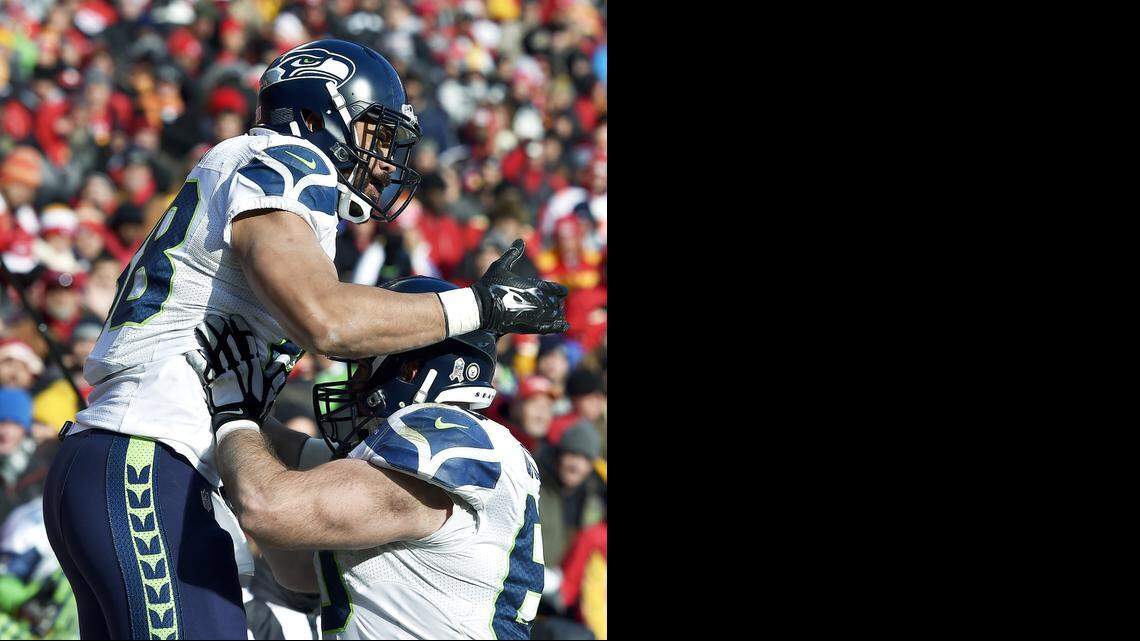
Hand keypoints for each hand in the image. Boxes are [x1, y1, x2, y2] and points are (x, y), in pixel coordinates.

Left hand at [192, 314, 303, 432]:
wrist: (241, 421)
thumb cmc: (257, 405)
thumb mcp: (271, 388)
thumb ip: (277, 372)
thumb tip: (284, 358)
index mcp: (251, 366)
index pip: (246, 343)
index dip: (240, 329)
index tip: (235, 318)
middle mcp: (237, 366)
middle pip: (228, 344)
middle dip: (221, 330)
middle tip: (214, 318)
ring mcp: (223, 374)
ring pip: (214, 352)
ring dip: (207, 339)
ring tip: (201, 328)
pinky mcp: (211, 383)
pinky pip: (202, 369)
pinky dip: (196, 360)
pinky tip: (190, 352)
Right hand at [470, 239, 569, 334]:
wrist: (481, 306)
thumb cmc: (490, 285)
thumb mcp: (500, 265)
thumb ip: (513, 254)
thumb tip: (519, 239)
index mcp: (534, 285)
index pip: (556, 289)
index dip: (559, 291)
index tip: (561, 292)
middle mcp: (538, 300)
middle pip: (556, 303)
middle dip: (555, 303)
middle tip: (552, 303)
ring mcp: (534, 314)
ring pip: (554, 315)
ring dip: (556, 314)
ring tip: (554, 314)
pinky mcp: (529, 326)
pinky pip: (548, 327)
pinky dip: (557, 326)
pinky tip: (564, 325)